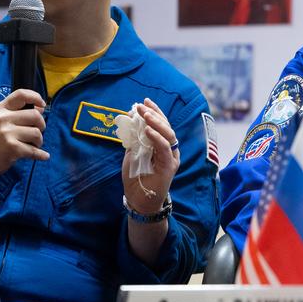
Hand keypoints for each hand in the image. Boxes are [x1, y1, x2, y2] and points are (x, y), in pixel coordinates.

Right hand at [0, 89, 48, 178]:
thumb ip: (16, 113)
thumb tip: (40, 109)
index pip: (21, 94)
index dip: (36, 97)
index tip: (42, 105)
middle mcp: (2, 119)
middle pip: (35, 115)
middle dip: (41, 125)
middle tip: (36, 133)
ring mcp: (6, 133)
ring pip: (37, 133)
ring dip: (38, 141)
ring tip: (32, 145)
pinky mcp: (12, 148)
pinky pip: (34, 150)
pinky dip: (40, 154)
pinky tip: (43, 156)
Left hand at [121, 97, 179, 215]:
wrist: (139, 199)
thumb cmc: (136, 177)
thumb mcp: (132, 154)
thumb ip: (135, 140)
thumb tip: (131, 121)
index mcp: (162, 145)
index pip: (161, 124)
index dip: (154, 112)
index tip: (144, 101)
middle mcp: (170, 149)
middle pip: (166, 126)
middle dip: (154, 114)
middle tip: (141, 106)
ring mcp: (171, 157)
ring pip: (168, 135)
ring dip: (156, 123)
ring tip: (145, 115)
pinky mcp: (169, 165)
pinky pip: (165, 148)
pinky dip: (157, 137)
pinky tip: (147, 130)